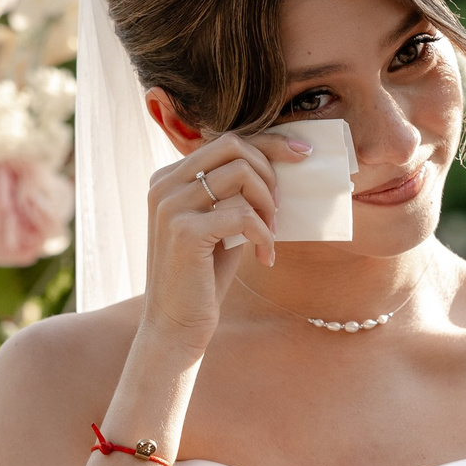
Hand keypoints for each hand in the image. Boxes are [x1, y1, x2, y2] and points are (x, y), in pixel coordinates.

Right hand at [137, 132, 307, 357]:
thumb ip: (233, 193)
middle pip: (233, 146)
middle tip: (278, 208)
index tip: (302, 153)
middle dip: (269, 170)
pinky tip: (264, 257)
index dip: (268, 143)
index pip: (224, 142)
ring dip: (268, 205)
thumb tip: (278, 162)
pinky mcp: (184, 231)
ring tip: (270, 234)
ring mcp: (170, 205)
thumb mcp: (219, 223)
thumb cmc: (203, 274)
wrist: (176, 324)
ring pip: (241, 174)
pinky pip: (243, 214)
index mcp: (169, 177)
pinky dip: (264, 235)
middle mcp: (163, 184)